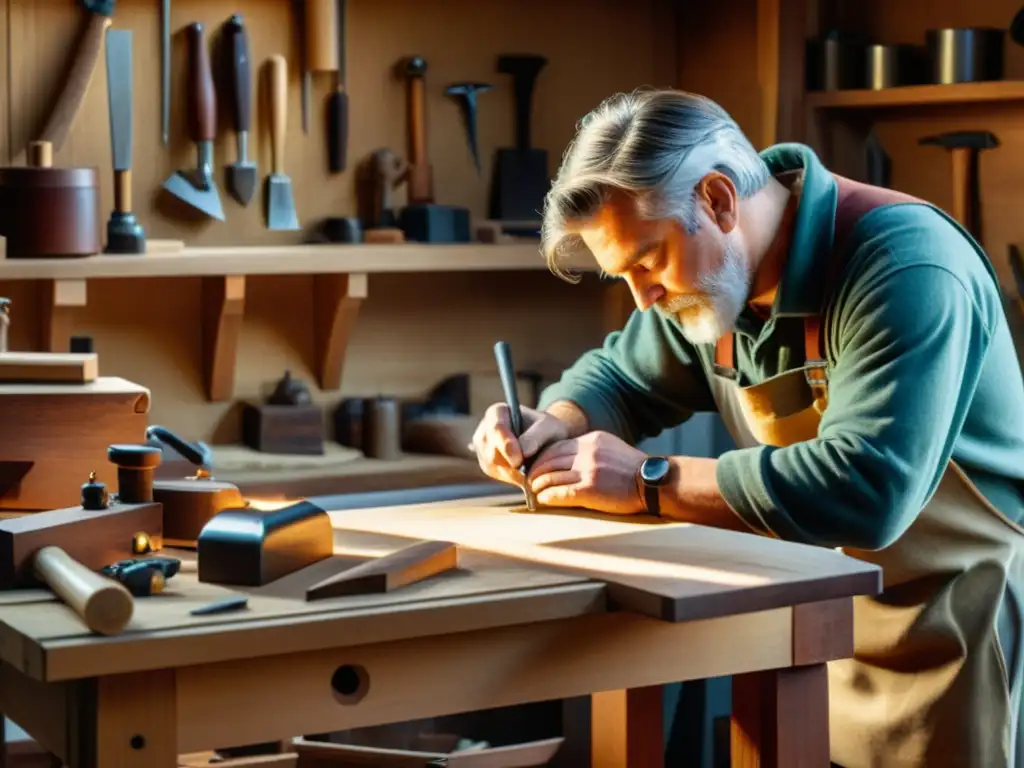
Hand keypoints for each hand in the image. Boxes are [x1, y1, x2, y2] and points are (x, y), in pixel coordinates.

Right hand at [472, 402, 571, 486]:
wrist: (547, 442)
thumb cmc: (547, 429)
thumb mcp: (548, 427)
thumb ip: (536, 436)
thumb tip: (523, 452)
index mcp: (497, 412)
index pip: (496, 427)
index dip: (506, 444)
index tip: (519, 459)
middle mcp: (485, 429)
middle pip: (491, 450)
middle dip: (510, 462)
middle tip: (528, 471)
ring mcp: (483, 448)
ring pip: (492, 464)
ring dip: (512, 471)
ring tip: (530, 469)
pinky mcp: (487, 464)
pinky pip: (496, 474)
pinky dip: (512, 476)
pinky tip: (525, 473)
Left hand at [526, 431, 646, 513]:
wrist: (654, 483)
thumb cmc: (635, 470)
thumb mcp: (612, 449)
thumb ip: (591, 451)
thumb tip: (569, 459)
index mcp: (592, 440)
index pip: (557, 446)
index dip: (543, 457)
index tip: (537, 466)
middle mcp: (587, 452)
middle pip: (549, 459)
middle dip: (536, 471)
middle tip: (530, 480)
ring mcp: (588, 470)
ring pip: (551, 476)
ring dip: (538, 485)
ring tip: (534, 492)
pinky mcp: (589, 490)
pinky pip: (559, 492)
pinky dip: (547, 497)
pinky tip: (542, 501)